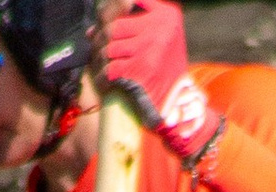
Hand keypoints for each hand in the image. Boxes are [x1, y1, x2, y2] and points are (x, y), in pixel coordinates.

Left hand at [97, 0, 223, 162]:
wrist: (179, 97)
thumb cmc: (168, 64)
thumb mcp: (166, 29)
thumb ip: (143, 14)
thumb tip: (101, 22)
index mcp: (164, 13)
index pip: (125, 3)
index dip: (107, 15)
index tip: (100, 26)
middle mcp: (157, 27)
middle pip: (113, 27)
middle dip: (100, 40)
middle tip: (96, 49)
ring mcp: (147, 49)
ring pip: (109, 48)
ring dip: (99, 59)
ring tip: (99, 64)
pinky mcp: (140, 71)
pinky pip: (111, 69)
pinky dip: (102, 77)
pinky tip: (103, 80)